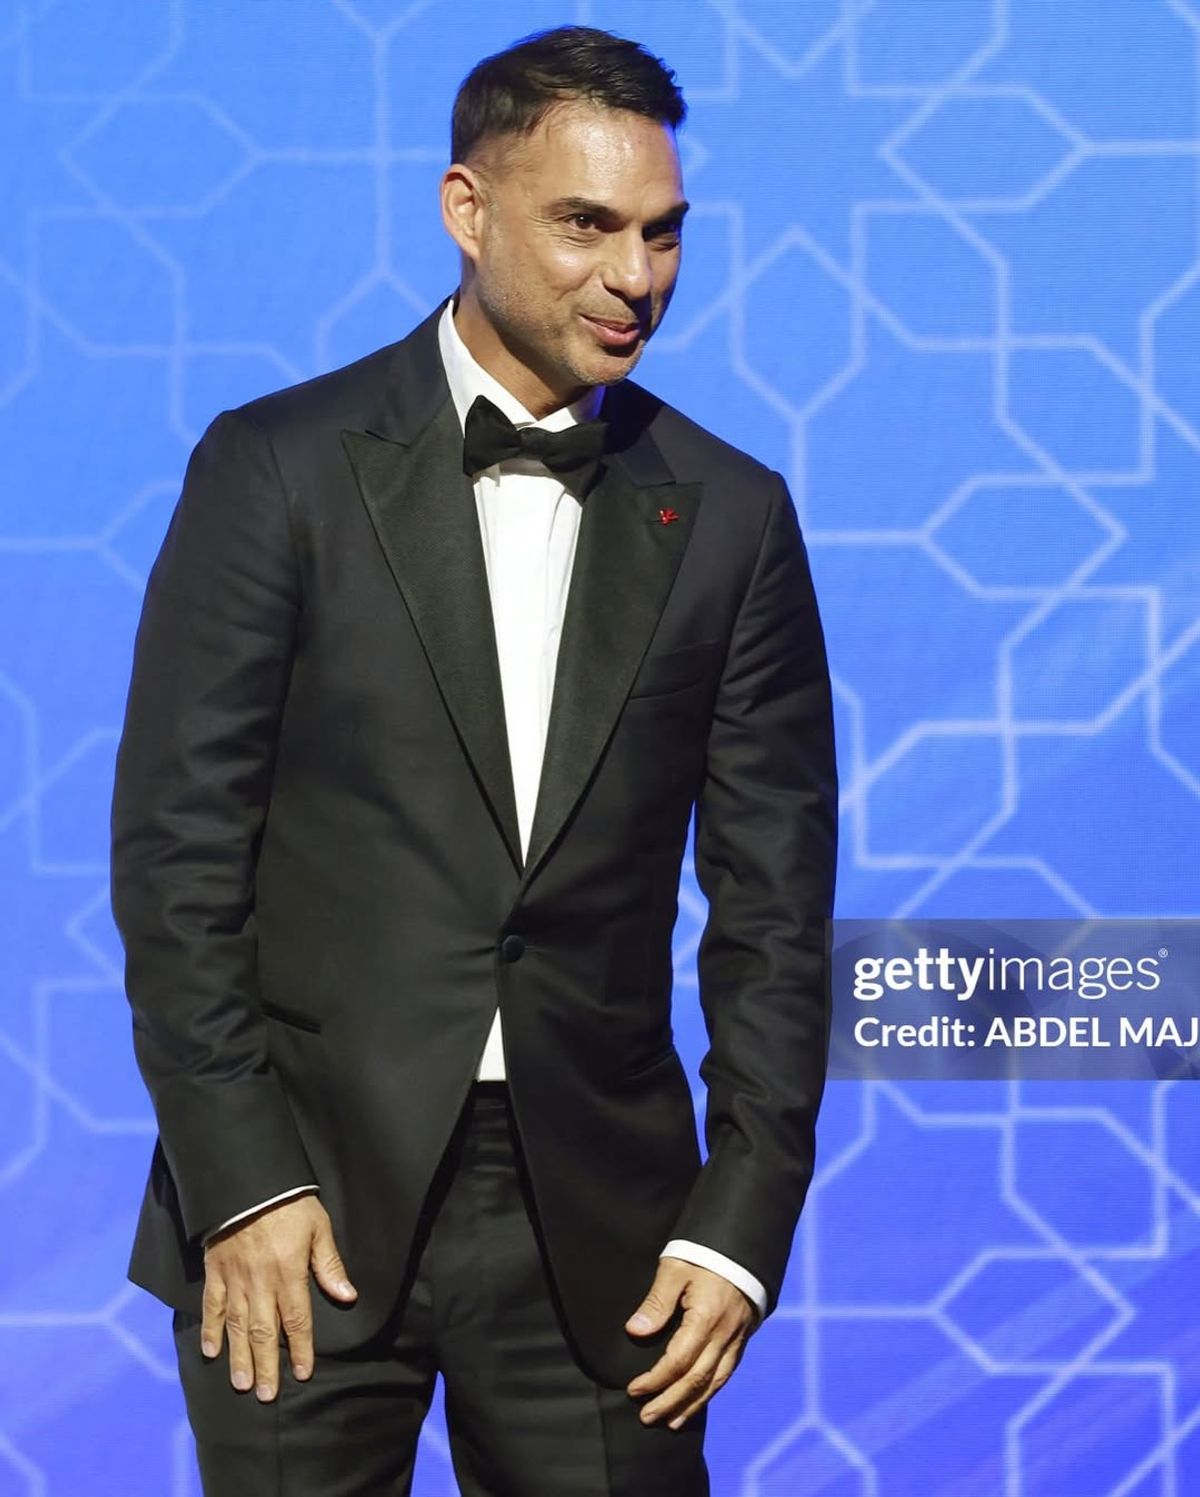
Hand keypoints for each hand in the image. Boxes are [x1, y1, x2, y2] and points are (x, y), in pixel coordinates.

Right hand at [200, 1194, 356, 1400]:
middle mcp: (260, 1283)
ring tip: (242, 1384)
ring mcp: (235, 1279)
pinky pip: (211, 1305)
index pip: (297, 1320)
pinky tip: (210, 1351)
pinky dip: (210, 1329)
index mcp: (289, 1273)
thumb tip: (348, 1297)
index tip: (303, 1373)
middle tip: (266, 1395)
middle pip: (264, 1332)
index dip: (301, 1349)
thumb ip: (329, 1265)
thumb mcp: (318, 1228)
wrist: (248, 1181)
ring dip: (239, 1357)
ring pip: (236, 1326)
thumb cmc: (290, 1203)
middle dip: (267, 1365)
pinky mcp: (216, 1271)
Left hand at [624, 1256, 755, 1427]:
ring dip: (691, 1405)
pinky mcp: (741, 1338)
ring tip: (671, 1422)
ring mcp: (736, 1339)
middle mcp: (724, 1335)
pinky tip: (697, 1401)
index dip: (655, 1379)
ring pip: (714, 1382)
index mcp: (706, 1318)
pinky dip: (710, 1392)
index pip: (678, 1360)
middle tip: (646, 1417)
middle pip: (697, 1379)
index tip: (634, 1390)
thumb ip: (656, 1302)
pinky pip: (726, 1373)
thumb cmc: (703, 1254)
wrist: (741, 1247)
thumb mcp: (674, 1268)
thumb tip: (635, 1332)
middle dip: (670, 1402)